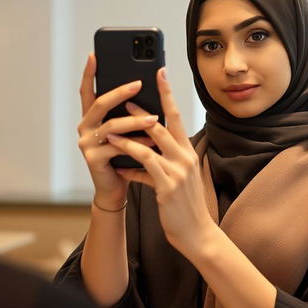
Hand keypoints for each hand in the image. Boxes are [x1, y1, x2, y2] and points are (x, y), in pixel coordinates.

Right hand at [77, 53, 157, 207]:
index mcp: (92, 117)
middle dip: (120, 92)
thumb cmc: (124, 156)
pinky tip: (151, 142)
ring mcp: (86, 143)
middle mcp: (85, 127)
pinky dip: (136, 143)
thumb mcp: (127, 131)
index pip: (88, 90)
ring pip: (112, 126)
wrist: (116, 188)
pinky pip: (117, 147)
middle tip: (138, 83)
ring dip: (135, 121)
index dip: (89, 73)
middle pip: (100, 103)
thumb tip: (147, 88)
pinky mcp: (93, 159)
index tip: (94, 54)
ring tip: (155, 118)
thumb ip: (129, 113)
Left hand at [110, 68, 216, 257]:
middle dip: (142, 111)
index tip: (159, 73)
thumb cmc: (185, 205)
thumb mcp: (177, 178)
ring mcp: (177, 172)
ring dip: (128, 136)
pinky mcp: (167, 188)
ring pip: (150, 145)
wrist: (197, 234)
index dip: (168, 94)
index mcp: (187, 152)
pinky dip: (129, 166)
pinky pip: (144, 169)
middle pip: (164, 125)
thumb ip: (162, 161)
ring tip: (110, 131)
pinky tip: (119, 169)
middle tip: (124, 97)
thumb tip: (141, 151)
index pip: (177, 117)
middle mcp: (185, 158)